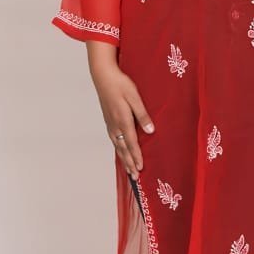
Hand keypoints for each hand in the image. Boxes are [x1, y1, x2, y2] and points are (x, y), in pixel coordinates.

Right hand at [85, 43, 154, 178]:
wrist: (103, 75)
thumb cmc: (120, 84)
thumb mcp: (135, 97)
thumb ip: (142, 115)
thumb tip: (150, 131)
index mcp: (123, 120)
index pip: (132, 143)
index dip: (137, 156)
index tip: (141, 168)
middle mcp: (115, 125)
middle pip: (124, 149)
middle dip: (130, 163)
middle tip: (135, 177)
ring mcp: (110, 123)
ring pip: (118, 146)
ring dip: (124, 159)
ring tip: (129, 170)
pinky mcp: (108, 120)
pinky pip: (114, 139)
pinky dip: (118, 149)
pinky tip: (120, 152)